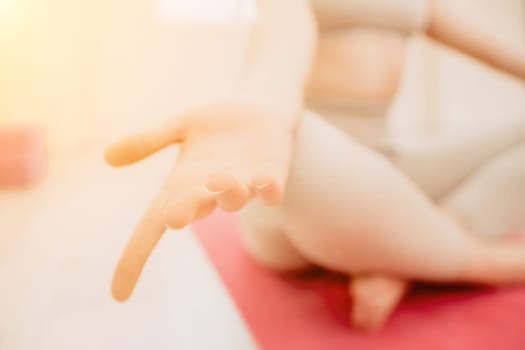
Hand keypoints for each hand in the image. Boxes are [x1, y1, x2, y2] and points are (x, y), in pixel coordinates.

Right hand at [106, 102, 295, 300]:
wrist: (261, 114)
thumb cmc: (217, 128)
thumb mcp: (181, 127)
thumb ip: (148, 141)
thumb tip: (107, 157)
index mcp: (183, 183)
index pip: (151, 224)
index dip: (134, 257)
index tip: (119, 294)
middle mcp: (210, 190)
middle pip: (193, 208)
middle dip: (184, 211)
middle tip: (174, 216)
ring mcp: (242, 184)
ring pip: (232, 198)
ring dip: (226, 193)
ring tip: (218, 182)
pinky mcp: (271, 173)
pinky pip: (270, 188)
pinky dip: (267, 188)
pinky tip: (265, 183)